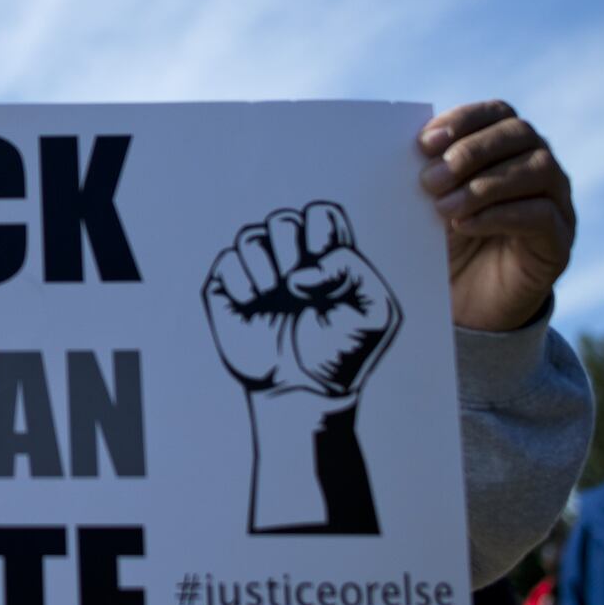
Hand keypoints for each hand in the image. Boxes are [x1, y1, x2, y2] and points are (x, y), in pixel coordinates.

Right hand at [203, 202, 401, 399]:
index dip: (320, 229)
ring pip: (250, 235)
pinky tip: (252, 305)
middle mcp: (291, 261)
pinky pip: (227, 261)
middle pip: (283, 219)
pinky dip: (241, 281)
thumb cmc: (343, 354)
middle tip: (298, 286)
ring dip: (264, 263)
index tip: (324, 261)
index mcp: (328, 258)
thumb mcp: (376, 310)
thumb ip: (352, 268)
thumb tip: (299, 273)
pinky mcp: (228, 292)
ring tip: (274, 295)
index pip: (320, 213)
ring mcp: (258, 275)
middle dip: (290, 248)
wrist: (304, 391)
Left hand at [419, 101, 573, 331]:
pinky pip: (542, 215)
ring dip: (485, 185)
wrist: (465, 300)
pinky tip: (465, 226)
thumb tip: (401, 152)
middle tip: (431, 180)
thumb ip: (425, 175)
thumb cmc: (445, 241)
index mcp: (506, 146)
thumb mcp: (428, 204)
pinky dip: (500, 215)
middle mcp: (538, 165)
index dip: (464, 121)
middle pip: (519, 134)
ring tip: (444, 208)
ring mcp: (555, 201)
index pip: (496, 113)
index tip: (425, 142)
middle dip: (471, 152)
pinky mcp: (558, 241)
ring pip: (537, 170)